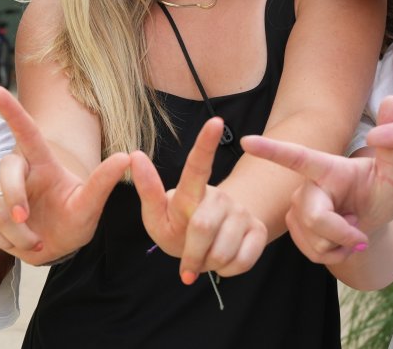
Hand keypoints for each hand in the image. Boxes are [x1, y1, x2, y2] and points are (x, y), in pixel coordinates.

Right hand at [0, 86, 130, 265]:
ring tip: (37, 240)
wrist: (58, 247)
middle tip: (26, 219)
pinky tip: (21, 243)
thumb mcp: (91, 204)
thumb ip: (104, 181)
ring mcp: (1, 192)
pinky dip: (5, 240)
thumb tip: (126, 156)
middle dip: (14, 196)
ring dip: (16, 231)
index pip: (27, 133)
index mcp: (43, 164)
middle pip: (6, 169)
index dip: (12, 112)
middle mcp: (20, 173)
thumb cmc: (75, 221)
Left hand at [130, 117, 267, 282]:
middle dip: (191, 254)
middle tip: (187, 263)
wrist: (206, 246)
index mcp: (192, 191)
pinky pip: (242, 261)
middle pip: (202, 228)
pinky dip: (226, 271)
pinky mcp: (257, 231)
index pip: (198, 166)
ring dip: (208, 264)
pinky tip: (222, 262)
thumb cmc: (176, 228)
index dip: (206, 144)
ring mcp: (241, 213)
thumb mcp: (156, 216)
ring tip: (204, 257)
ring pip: (223, 251)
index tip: (215, 121)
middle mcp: (220, 197)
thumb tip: (134, 155)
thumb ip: (148, 191)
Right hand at [241, 97, 392, 264]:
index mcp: (327, 167)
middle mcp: (308, 186)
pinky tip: (342, 244)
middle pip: (315, 216)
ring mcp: (299, 208)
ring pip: (314, 238)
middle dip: (341, 232)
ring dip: (340, 244)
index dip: (272, 151)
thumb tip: (391, 99)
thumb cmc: (383, 191)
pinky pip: (312, 252)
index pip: (297, 157)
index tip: (247, 142)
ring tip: (353, 231)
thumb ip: (391, 141)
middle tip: (361, 235)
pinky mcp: (296, 228)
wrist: (375, 221)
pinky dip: (334, 255)